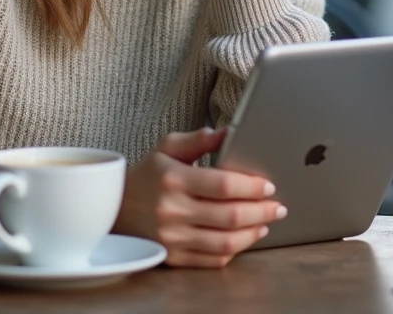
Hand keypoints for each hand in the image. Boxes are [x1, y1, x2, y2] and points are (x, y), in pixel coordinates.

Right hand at [114, 128, 287, 267]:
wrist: (114, 209)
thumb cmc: (146, 175)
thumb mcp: (166, 148)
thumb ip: (198, 139)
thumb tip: (228, 132)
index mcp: (173, 179)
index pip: (223, 184)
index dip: (251, 186)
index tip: (268, 186)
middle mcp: (172, 210)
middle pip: (230, 215)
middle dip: (261, 211)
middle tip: (278, 206)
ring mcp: (172, 237)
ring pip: (225, 242)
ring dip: (252, 233)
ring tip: (266, 222)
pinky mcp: (172, 257)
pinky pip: (212, 259)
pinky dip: (234, 250)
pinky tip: (245, 238)